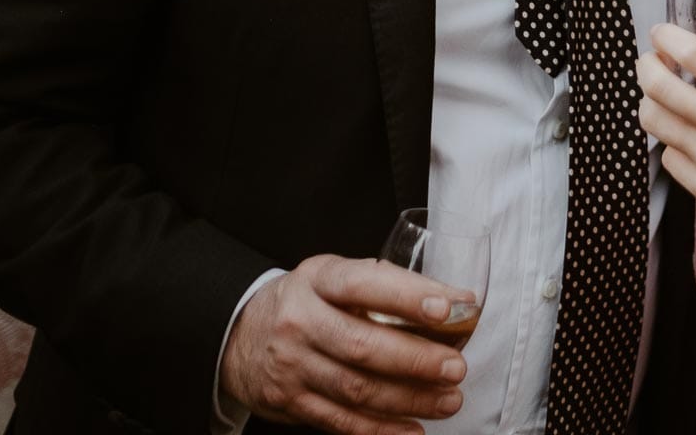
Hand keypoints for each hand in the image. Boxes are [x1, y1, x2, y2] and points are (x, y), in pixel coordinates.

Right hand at [220, 255, 471, 434]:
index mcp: (318, 280)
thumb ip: (384, 285)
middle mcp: (300, 321)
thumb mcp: (334, 276)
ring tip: (448, 400)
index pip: (365, 284)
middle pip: (362, 345)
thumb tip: (455, 304)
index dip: (408, 297)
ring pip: (355, 388)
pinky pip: (339, 420)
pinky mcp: (288, 401)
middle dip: (416, 360)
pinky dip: (380, 429)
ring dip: (408, 399)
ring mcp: (291, 365)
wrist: (239, 334)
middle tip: (455, 368)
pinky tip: (412, 429)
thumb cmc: (307, 301)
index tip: (449, 307)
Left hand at [637, 23, 695, 226]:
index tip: (661, 32)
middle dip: (646, 64)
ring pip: (654, 121)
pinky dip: (671, 140)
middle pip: (659, 87)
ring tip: (661, 95)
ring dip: (649, 100)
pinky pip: (667, 156)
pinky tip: (684, 133)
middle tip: (652, 59)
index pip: (694, 55)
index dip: (668, 37)